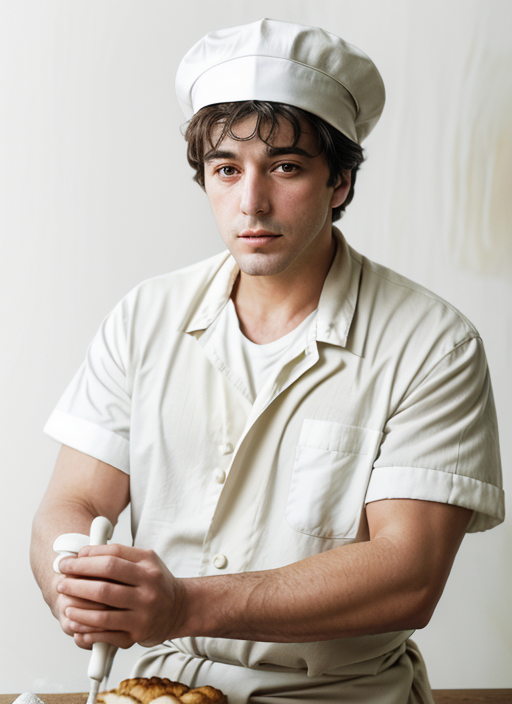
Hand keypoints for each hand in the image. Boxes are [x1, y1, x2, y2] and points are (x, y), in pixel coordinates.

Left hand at [57, 544, 183, 648]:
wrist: (179, 608)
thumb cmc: (156, 581)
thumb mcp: (146, 560)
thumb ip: (119, 554)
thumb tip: (83, 554)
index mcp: (148, 566)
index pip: (111, 558)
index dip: (85, 559)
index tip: (69, 561)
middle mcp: (147, 589)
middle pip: (104, 585)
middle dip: (76, 583)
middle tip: (61, 582)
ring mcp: (142, 613)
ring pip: (102, 614)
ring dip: (78, 610)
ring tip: (65, 605)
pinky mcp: (137, 634)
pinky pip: (106, 635)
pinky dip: (87, 631)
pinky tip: (76, 626)